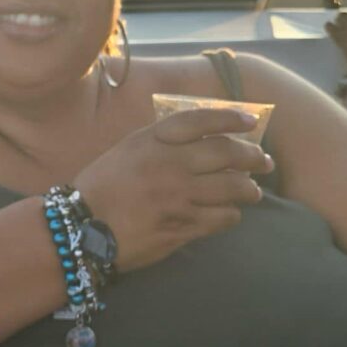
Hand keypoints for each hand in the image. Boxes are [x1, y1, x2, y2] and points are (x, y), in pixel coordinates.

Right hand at [74, 108, 273, 272]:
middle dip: (252, 156)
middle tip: (264, 161)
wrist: (83, 228)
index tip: (251, 120)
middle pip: (226, 153)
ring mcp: (178, 197)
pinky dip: (232, 214)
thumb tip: (200, 138)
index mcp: (153, 140)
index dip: (230, 118)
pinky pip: (222, 218)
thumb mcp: (127, 150)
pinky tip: (230, 213)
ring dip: (249, 189)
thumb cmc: (103, 187)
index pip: (201, 120)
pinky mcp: (182, 227)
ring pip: (232, 188)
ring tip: (252, 191)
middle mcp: (169, 164)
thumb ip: (161, 141)